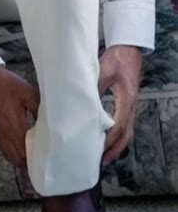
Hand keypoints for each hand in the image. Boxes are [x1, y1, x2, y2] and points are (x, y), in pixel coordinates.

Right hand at [0, 65, 39, 166]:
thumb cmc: (6, 85)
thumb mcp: (29, 93)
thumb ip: (41, 109)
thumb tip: (50, 121)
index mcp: (15, 127)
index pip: (25, 154)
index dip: (35, 160)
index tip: (45, 160)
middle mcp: (4, 134)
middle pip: (16, 159)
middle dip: (28, 163)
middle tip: (40, 160)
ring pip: (8, 155)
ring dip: (19, 158)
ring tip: (31, 156)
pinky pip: (2, 147)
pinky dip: (12, 151)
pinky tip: (19, 144)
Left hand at [98, 45, 142, 165]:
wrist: (128, 49)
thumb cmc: (117, 58)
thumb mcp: (103, 70)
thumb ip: (94, 86)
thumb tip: (81, 102)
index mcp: (126, 99)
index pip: (119, 125)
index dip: (109, 140)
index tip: (99, 150)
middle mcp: (131, 106)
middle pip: (126, 134)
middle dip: (114, 150)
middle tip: (101, 162)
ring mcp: (130, 106)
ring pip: (126, 132)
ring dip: (116, 145)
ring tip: (103, 157)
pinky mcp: (127, 104)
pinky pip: (124, 125)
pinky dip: (117, 136)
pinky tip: (107, 140)